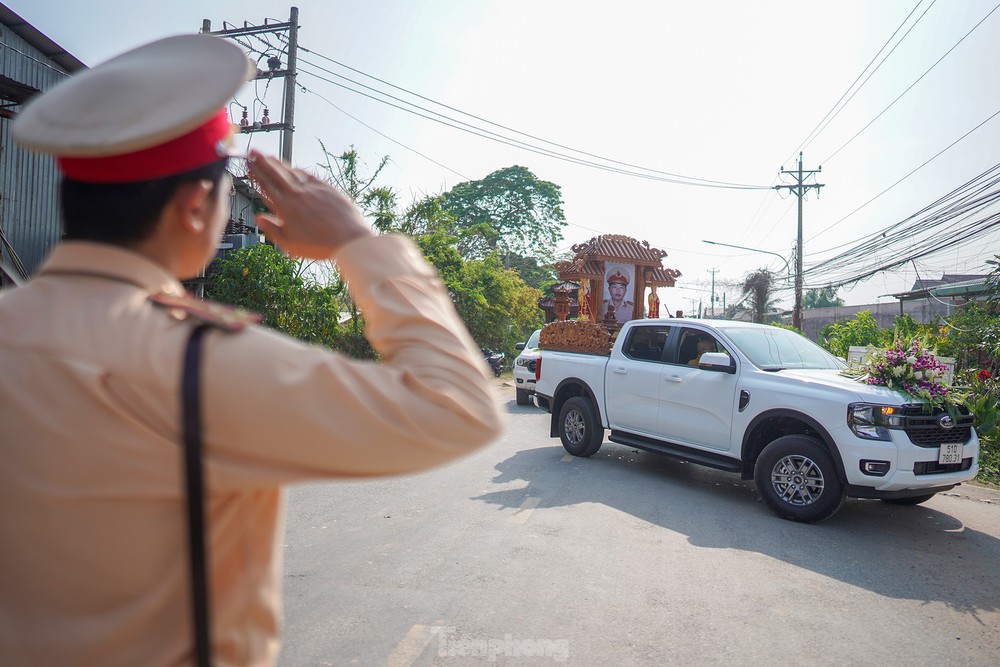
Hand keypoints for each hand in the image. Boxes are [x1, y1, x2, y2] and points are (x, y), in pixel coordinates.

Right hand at [247, 150, 371, 258]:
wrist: (349, 240)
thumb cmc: (320, 246)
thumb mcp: (291, 245)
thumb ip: (273, 230)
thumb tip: (259, 218)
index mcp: (286, 208)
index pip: (266, 186)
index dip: (256, 173)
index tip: (248, 163)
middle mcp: (297, 194)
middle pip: (276, 174)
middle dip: (263, 161)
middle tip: (253, 151)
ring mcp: (313, 189)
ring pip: (292, 172)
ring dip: (279, 163)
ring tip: (269, 156)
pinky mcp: (327, 188)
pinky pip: (309, 175)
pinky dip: (299, 170)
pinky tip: (294, 168)